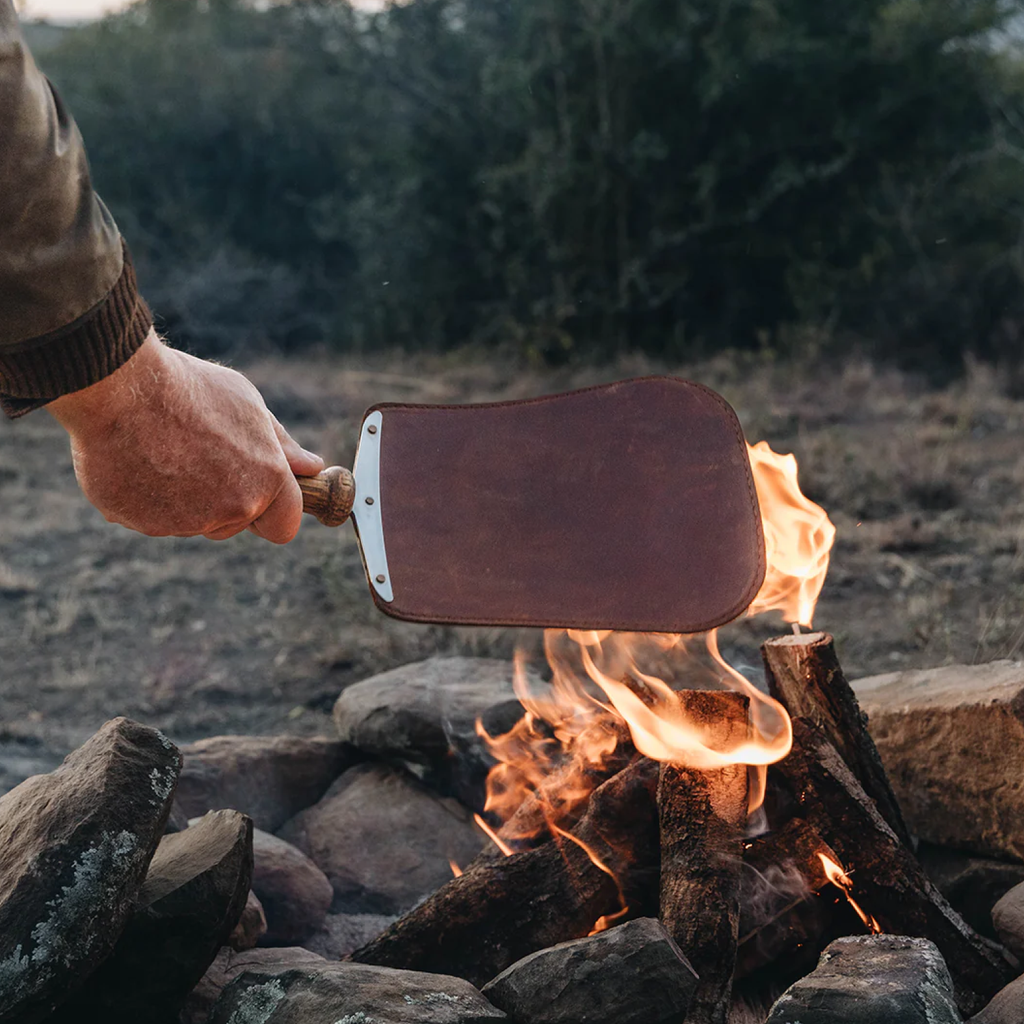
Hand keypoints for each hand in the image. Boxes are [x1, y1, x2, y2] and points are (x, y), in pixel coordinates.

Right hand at [47, 330, 323, 542]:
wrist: (120, 386)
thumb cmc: (189, 388)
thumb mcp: (248, 405)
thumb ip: (282, 446)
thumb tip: (310, 468)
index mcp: (266, 480)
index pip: (285, 526)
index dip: (274, 512)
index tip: (261, 496)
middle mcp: (231, 508)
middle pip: (235, 524)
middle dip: (225, 500)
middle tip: (200, 455)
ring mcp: (186, 521)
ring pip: (192, 521)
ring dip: (185, 497)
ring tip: (165, 448)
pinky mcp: (143, 524)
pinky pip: (152, 517)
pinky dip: (147, 496)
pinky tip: (138, 457)